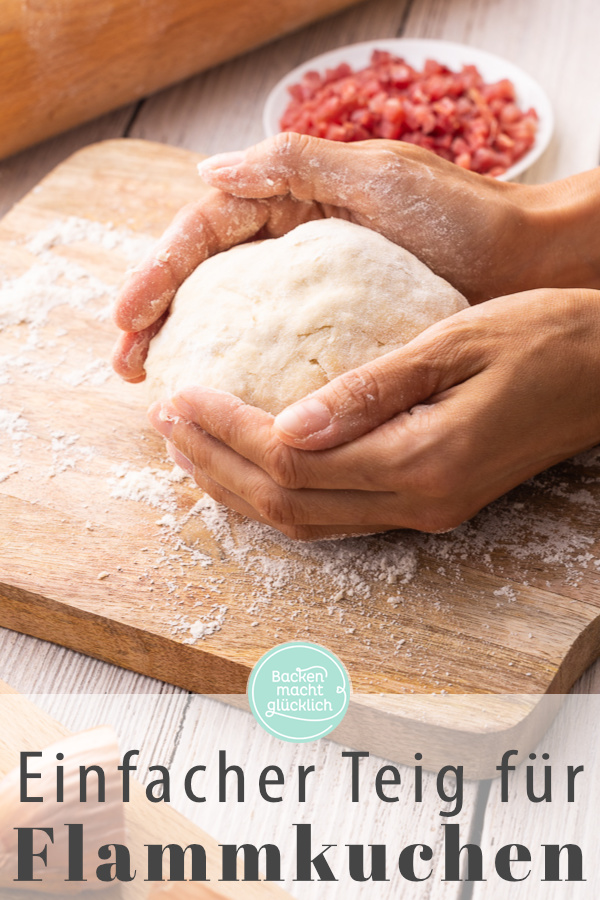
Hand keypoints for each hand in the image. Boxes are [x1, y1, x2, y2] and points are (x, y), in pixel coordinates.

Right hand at [113, 132, 597, 381]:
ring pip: (234, 325)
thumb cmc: (463, 216)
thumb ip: (294, 165)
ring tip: (161, 395)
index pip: (206, 237)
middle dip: (159, 322)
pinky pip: (280, 360)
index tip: (126, 319)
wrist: (529, 264)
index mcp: (294, 206)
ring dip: (192, 356)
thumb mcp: (379, 177)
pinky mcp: (340, 339)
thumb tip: (207, 174)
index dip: (159, 274)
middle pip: (206, 284)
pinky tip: (228, 409)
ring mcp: (315, 299)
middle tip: (129, 368)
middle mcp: (294, 252)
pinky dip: (247, 383)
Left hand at [148, 288, 599, 539]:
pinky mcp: (433, 504)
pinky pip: (338, 516)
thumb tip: (287, 424)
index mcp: (423, 458)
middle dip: (214, 465)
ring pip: (307, 520)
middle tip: (164, 422)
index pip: (290, 459)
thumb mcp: (455, 343)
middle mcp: (419, 500)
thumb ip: (371, 389)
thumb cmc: (546, 338)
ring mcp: (426, 511)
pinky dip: (284, 496)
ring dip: (241, 488)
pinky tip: (257, 466)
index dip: (224, 430)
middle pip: (286, 503)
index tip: (179, 392)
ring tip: (190, 449)